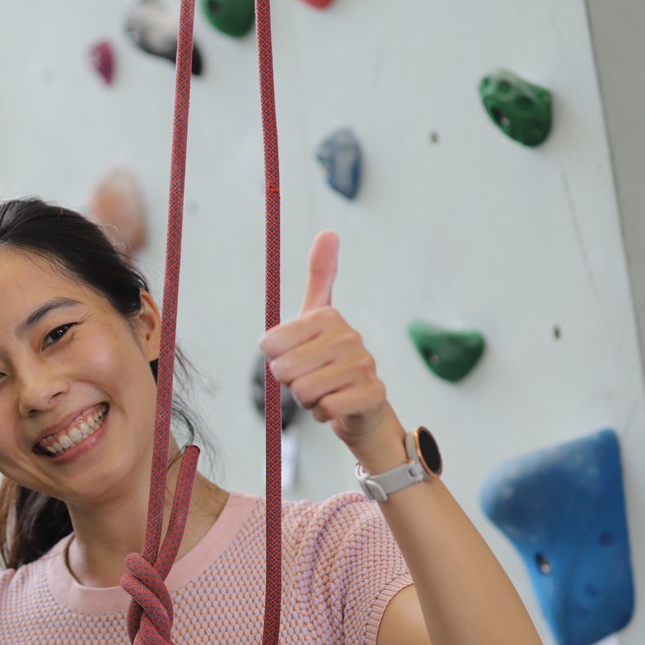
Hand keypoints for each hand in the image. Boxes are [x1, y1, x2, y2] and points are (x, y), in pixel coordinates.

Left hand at [261, 232, 401, 467]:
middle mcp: (349, 335)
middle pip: (286, 369)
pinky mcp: (373, 393)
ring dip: (308, 399)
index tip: (295, 357)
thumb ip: (320, 277)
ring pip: (305, 391)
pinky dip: (323, 413)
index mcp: (327, 317)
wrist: (360, 406)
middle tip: (310, 378)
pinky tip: (337, 405)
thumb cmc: (328, 362)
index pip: (271, 344)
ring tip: (325, 391)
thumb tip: (330, 231)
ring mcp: (365, 364)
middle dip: (291, 382)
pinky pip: (326, 408)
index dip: (275, 360)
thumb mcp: (315, 319)